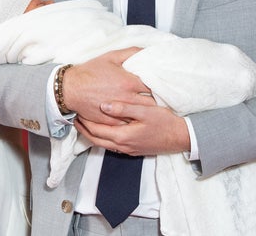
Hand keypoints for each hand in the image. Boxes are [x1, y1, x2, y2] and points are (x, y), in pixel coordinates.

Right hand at [63, 47, 153, 124]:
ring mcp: (119, 112)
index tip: (161, 85)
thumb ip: (131, 52)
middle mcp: (126, 98)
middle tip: (159, 98)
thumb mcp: (111, 57)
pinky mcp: (111, 121)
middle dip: (156, 101)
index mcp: (129, 82)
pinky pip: (128, 124)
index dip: (159, 86)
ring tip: (150, 109)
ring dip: (146, 112)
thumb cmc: (90, 71)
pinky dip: (133, 121)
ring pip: (141, 115)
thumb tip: (146, 51)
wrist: (70, 88)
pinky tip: (135, 117)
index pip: (154, 87)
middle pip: (151, 103)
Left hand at [75, 101, 190, 155]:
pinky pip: (111, 145)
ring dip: (91, 134)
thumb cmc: (164, 122)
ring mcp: (127, 149)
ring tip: (84, 122)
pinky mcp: (133, 149)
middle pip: (95, 139)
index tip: (76, 110)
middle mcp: (122, 146)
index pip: (96, 130)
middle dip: (83, 129)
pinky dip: (102, 137)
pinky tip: (102, 128)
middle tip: (75, 117)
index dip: (84, 121)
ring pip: (102, 144)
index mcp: (123, 136)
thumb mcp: (145, 111)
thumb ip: (124, 108)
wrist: (180, 138)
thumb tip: (103, 106)